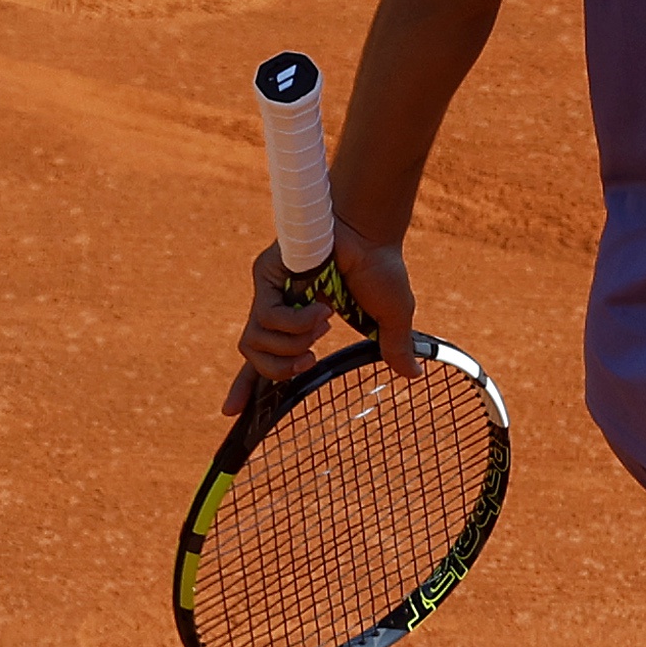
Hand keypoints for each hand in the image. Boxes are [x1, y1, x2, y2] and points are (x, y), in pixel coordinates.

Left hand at [224, 219, 421, 413]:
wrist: (371, 233)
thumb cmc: (380, 266)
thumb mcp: (390, 318)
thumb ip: (394, 348)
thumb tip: (414, 376)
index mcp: (297, 320)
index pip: (262, 358)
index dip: (245, 386)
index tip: (231, 413)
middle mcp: (277, 307)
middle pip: (251, 356)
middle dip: (280, 370)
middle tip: (309, 361)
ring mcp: (269, 291)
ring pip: (254, 342)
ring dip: (292, 345)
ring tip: (321, 327)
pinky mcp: (265, 276)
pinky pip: (267, 318)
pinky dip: (297, 324)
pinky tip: (321, 309)